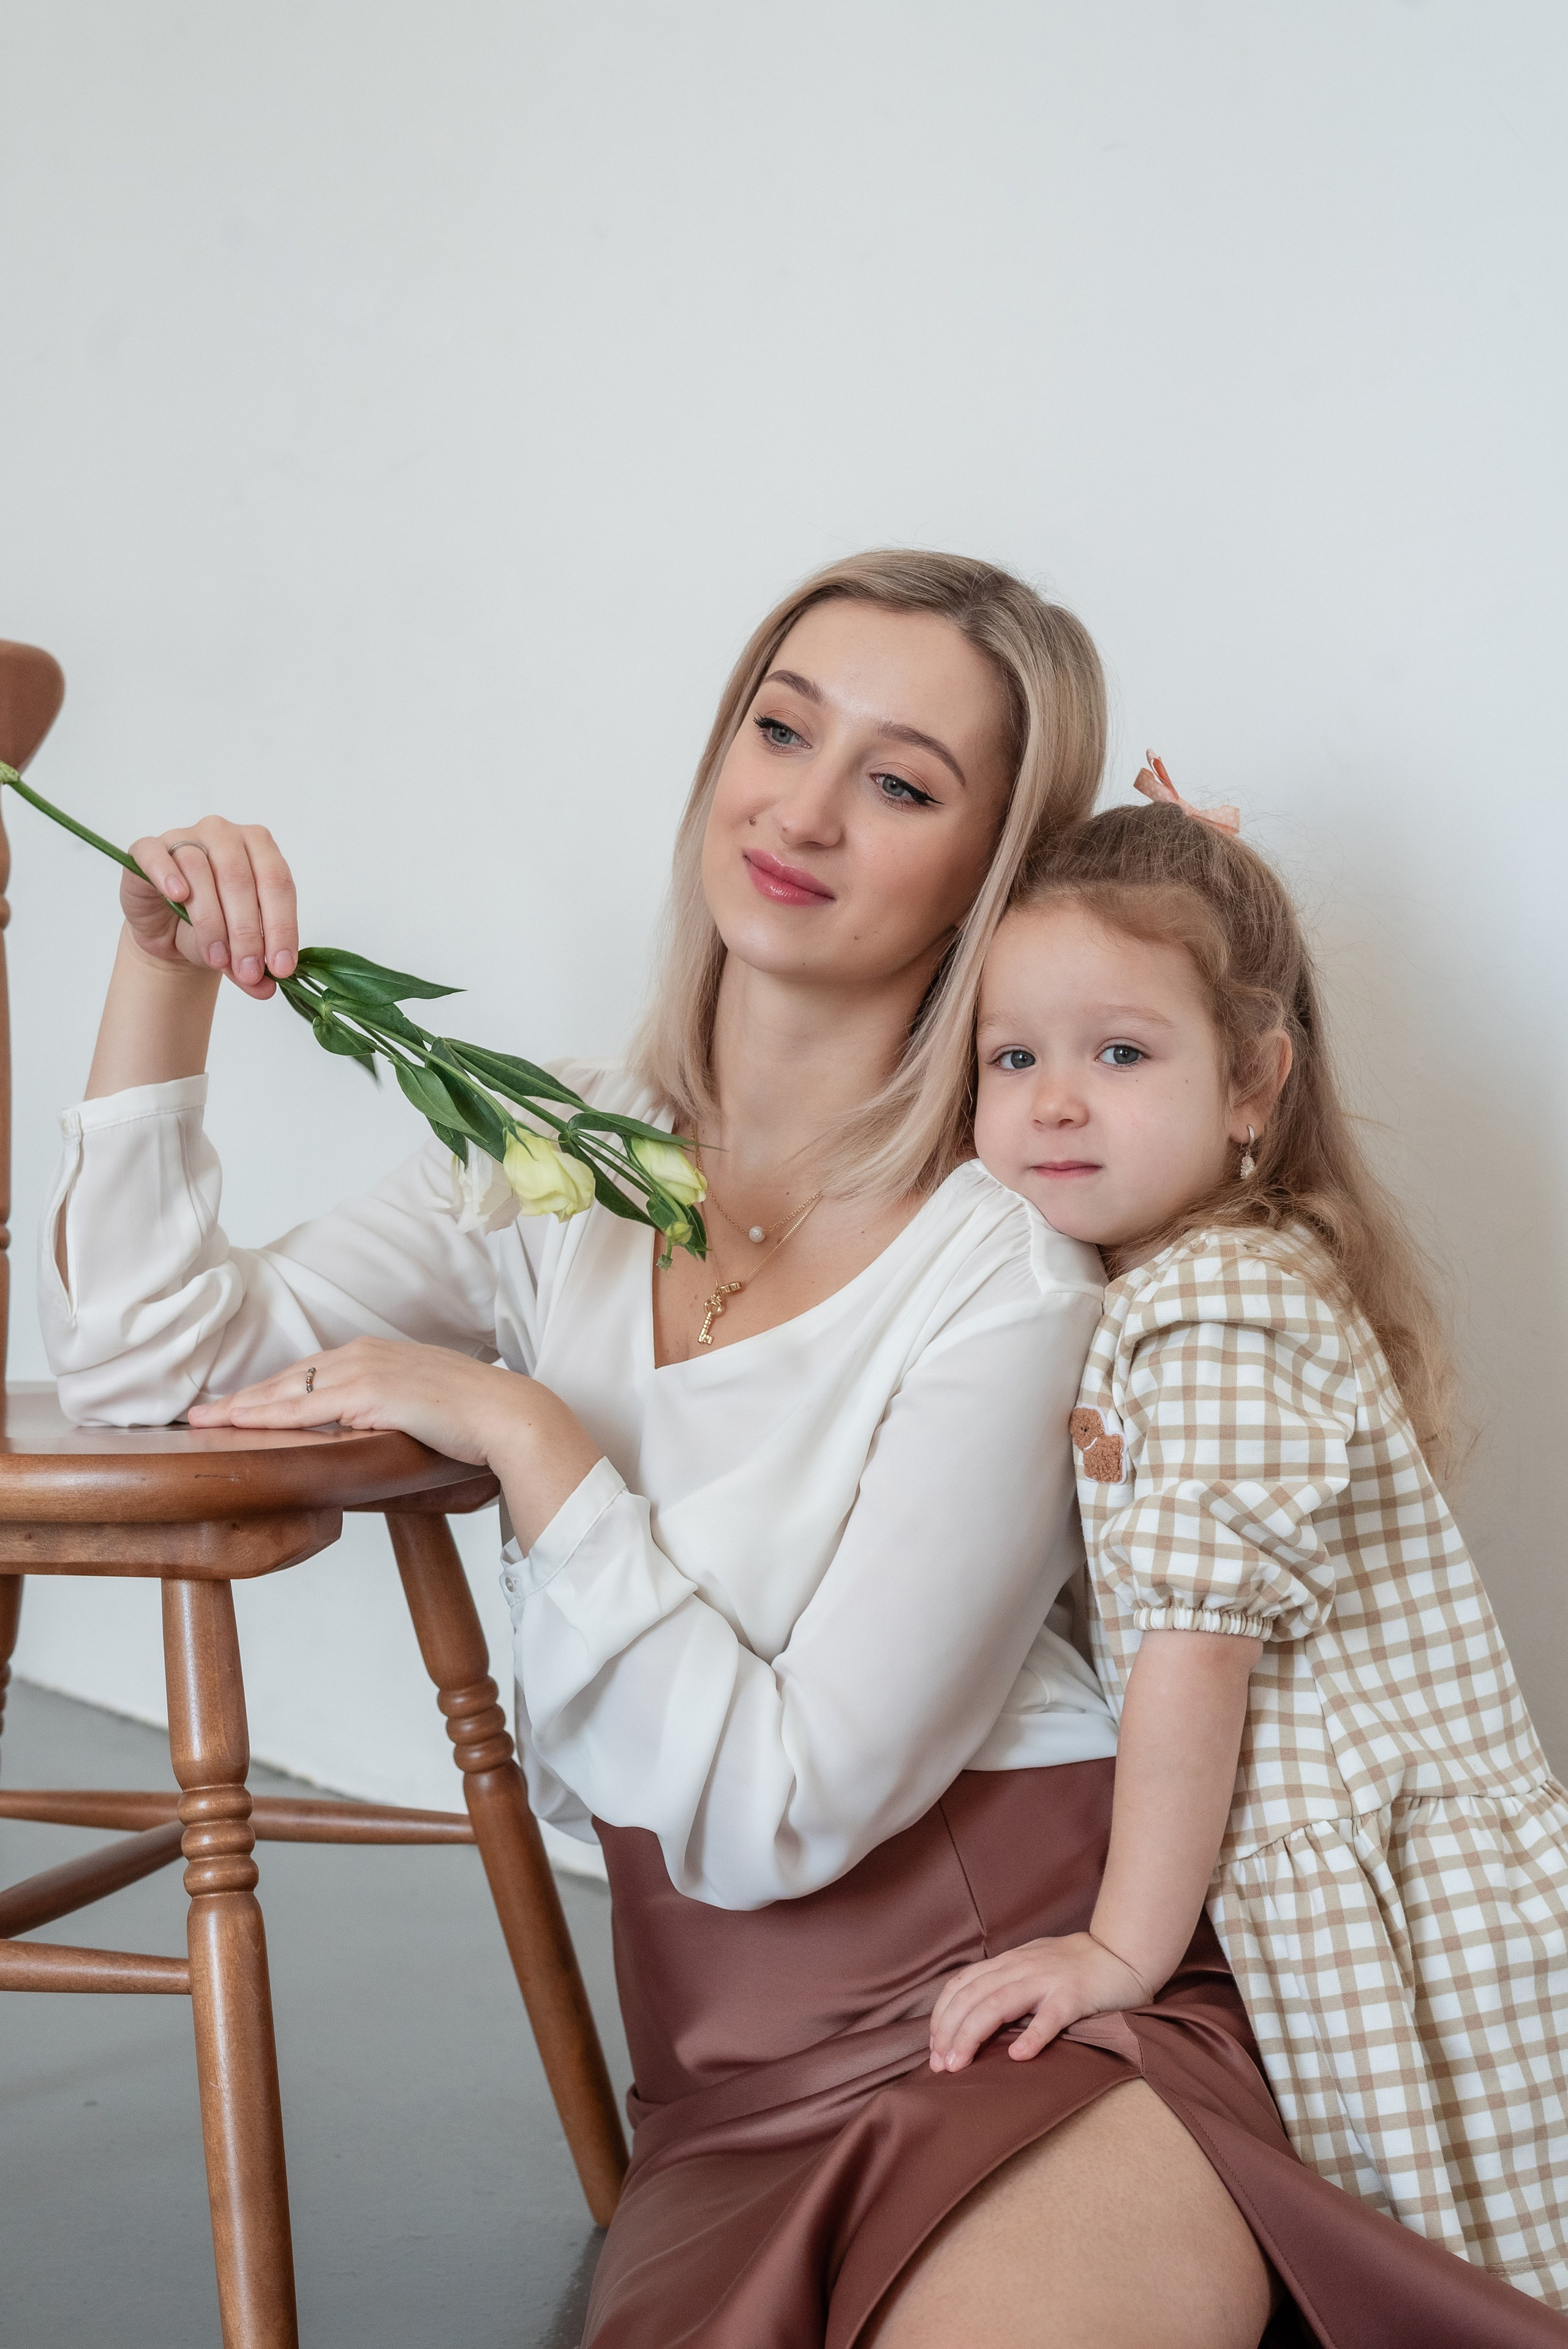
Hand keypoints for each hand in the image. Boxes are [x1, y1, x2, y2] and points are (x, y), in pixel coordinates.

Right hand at [123, 816, 297, 999]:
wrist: (168, 930)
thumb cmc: (213, 929)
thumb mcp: (239, 951)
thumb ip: (254, 968)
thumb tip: (267, 988)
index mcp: (261, 848)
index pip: (278, 884)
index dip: (282, 928)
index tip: (281, 968)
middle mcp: (226, 835)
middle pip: (240, 879)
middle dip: (247, 933)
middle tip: (248, 970)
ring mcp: (186, 837)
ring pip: (200, 871)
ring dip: (211, 921)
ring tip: (215, 958)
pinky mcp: (149, 849)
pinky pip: (157, 856)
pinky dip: (168, 875)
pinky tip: (179, 896)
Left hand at [186, 1338, 601, 1542]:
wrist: (509, 1417)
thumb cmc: (473, 1421)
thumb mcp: (420, 1410)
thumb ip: (386, 1415)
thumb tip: (360, 1439)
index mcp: (378, 1355)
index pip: (308, 1374)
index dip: (268, 1391)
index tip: (235, 1405)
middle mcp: (366, 1353)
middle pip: (288, 1377)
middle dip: (242, 1398)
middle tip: (199, 1414)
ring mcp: (366, 1369)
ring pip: (288, 1390)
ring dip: (242, 1407)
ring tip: (204, 1422)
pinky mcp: (370, 1392)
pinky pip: (305, 1407)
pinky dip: (266, 1415)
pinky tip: (239, 1424)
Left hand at [927, 1932, 1150, 2072]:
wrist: (1122, 1953)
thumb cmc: (1074, 1966)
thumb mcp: (1030, 1966)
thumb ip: (1004, 1984)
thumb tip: (970, 2019)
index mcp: (1008, 1962)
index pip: (962, 1984)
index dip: (942, 2015)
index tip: (933, 2048)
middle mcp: (1021, 1967)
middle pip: (973, 1996)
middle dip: (949, 2031)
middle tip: (939, 2065)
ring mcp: (1048, 1980)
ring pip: (999, 2004)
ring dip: (973, 2035)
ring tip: (958, 2064)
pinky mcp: (1075, 1995)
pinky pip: (1050, 2017)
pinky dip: (1032, 2036)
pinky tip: (1018, 2057)